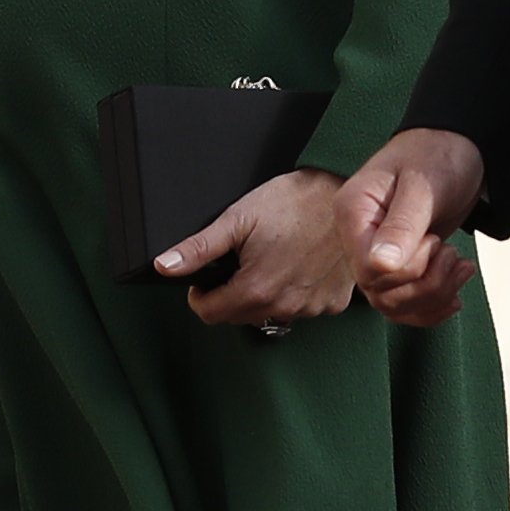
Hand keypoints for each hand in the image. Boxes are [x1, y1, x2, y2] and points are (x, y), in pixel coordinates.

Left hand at [159, 167, 356, 330]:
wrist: (345, 194)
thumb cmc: (296, 201)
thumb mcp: (238, 218)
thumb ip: (199, 248)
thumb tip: (165, 266)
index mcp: (256, 289)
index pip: (210, 315)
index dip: (200, 295)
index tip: (206, 279)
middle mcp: (285, 306)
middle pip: (239, 316)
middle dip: (231, 294)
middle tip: (242, 261)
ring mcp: (312, 307)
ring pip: (270, 314)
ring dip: (264, 295)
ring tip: (274, 259)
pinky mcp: (333, 303)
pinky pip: (303, 308)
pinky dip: (295, 293)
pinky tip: (299, 266)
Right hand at [333, 128, 485, 328]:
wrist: (454, 149)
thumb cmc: (436, 156)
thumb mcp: (423, 186)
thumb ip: (403, 225)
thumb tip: (381, 265)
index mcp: (353, 213)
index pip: (367, 269)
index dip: (408, 269)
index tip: (435, 240)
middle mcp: (358, 238)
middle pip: (380, 293)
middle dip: (426, 284)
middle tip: (453, 254)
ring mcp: (375, 254)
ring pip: (392, 304)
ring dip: (434, 295)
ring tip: (461, 267)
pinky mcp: (397, 266)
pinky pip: (404, 305)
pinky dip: (432, 308)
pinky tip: (454, 294)